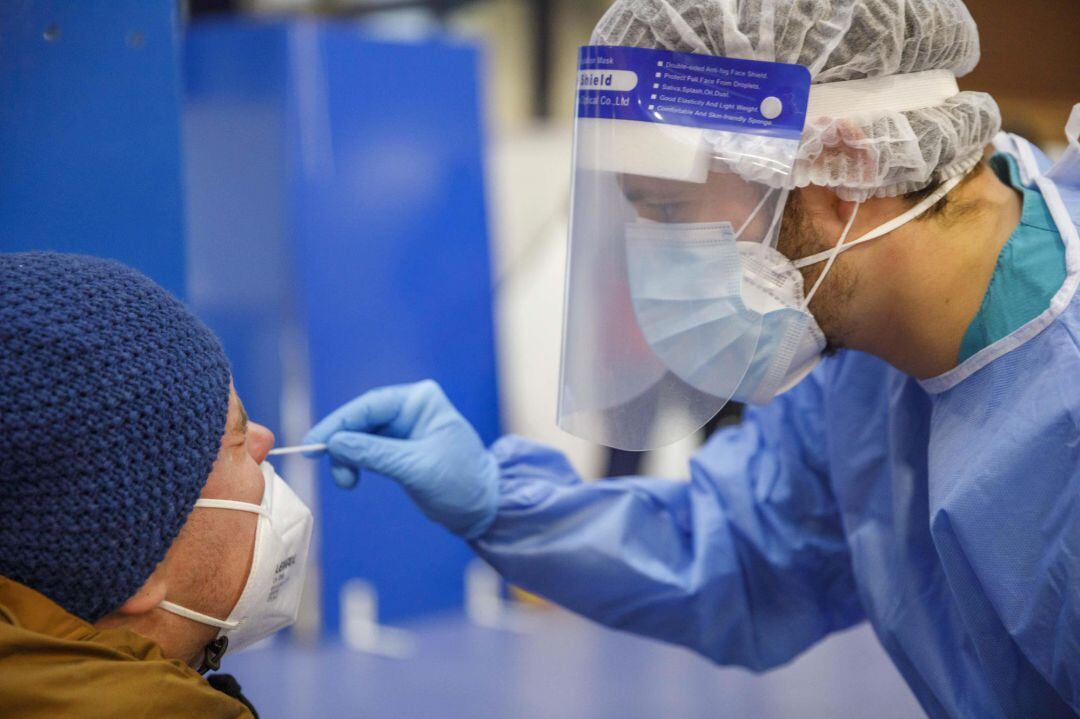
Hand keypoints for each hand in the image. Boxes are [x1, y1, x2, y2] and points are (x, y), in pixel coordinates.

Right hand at [303, 380, 497, 538]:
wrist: (482, 508)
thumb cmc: (461, 482)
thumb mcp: (416, 468)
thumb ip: (375, 453)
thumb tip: (335, 443)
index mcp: (421, 401)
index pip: (370, 406)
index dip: (339, 423)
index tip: (314, 442)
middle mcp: (411, 408)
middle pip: (361, 419)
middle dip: (341, 442)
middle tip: (321, 464)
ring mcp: (404, 428)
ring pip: (359, 435)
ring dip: (346, 457)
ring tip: (346, 482)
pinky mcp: (399, 448)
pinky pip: (366, 450)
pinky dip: (355, 463)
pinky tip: (351, 478)